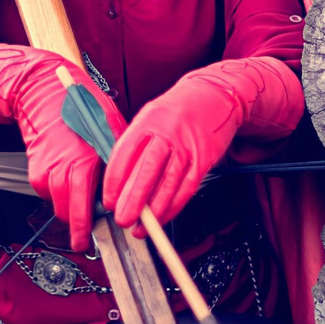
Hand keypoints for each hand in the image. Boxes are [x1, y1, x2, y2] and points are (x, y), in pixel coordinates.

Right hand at [0, 38, 121, 250]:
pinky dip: (57, 191)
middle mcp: (60, 169)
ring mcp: (44, 170)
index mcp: (83, 162)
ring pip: (57, 204)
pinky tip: (66, 178)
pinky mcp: (34, 169)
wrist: (41, 91)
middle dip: (78, 224)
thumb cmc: (79, 103)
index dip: (88, 229)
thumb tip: (132, 182)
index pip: (84, 208)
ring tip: (80, 200)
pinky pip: (47, 191)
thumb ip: (119, 158)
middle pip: (67, 214)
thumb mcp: (111, 128)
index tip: (90, 241)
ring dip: (68, 207)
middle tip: (86, 231)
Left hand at [104, 56, 302, 232]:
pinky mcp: (204, 159)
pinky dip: (173, 206)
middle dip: (132, 200)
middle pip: (146, 172)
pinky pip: (187, 188)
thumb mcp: (149, 116)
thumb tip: (118, 179)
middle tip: (122, 219)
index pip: (124, 155)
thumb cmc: (178, 109)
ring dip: (153, 211)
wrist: (215, 95)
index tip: (109, 200)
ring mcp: (187, 147)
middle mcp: (167, 134)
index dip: (114, 182)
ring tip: (140, 228)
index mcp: (147, 122)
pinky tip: (162, 217)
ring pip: (168, 184)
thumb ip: (134, 143)